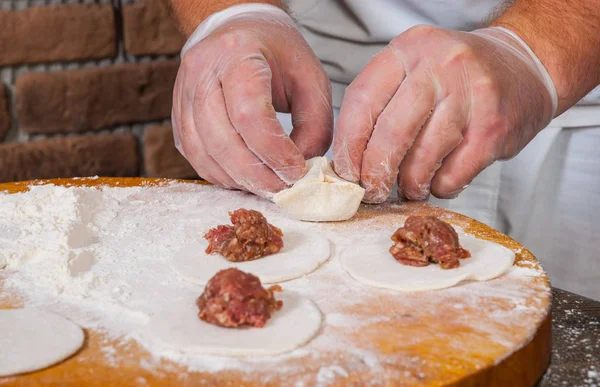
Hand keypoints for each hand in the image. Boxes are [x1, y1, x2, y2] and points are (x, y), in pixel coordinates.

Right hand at [172, 6, 332, 197]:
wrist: (238, 34)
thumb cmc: (277, 55)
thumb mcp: (311, 80)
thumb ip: (314, 125)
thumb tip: (301, 169)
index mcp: (237, 54)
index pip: (248, 114)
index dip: (273, 151)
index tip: (296, 171)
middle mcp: (201, 73)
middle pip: (221, 140)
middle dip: (256, 175)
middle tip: (284, 190)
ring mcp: (183, 96)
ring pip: (204, 154)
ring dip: (239, 180)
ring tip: (269, 186)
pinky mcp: (178, 119)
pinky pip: (196, 158)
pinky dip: (222, 176)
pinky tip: (246, 177)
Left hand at [333, 25, 556, 202]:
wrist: (524, 66)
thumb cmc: (458, 76)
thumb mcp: (415, 68)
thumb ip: (382, 102)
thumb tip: (350, 159)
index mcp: (409, 50)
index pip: (362, 100)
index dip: (349, 143)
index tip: (346, 171)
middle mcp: (440, 67)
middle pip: (391, 133)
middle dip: (375, 173)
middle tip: (372, 191)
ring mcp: (471, 95)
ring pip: (422, 158)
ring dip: (409, 184)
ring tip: (409, 188)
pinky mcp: (494, 128)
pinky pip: (453, 173)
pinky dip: (440, 187)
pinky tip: (439, 182)